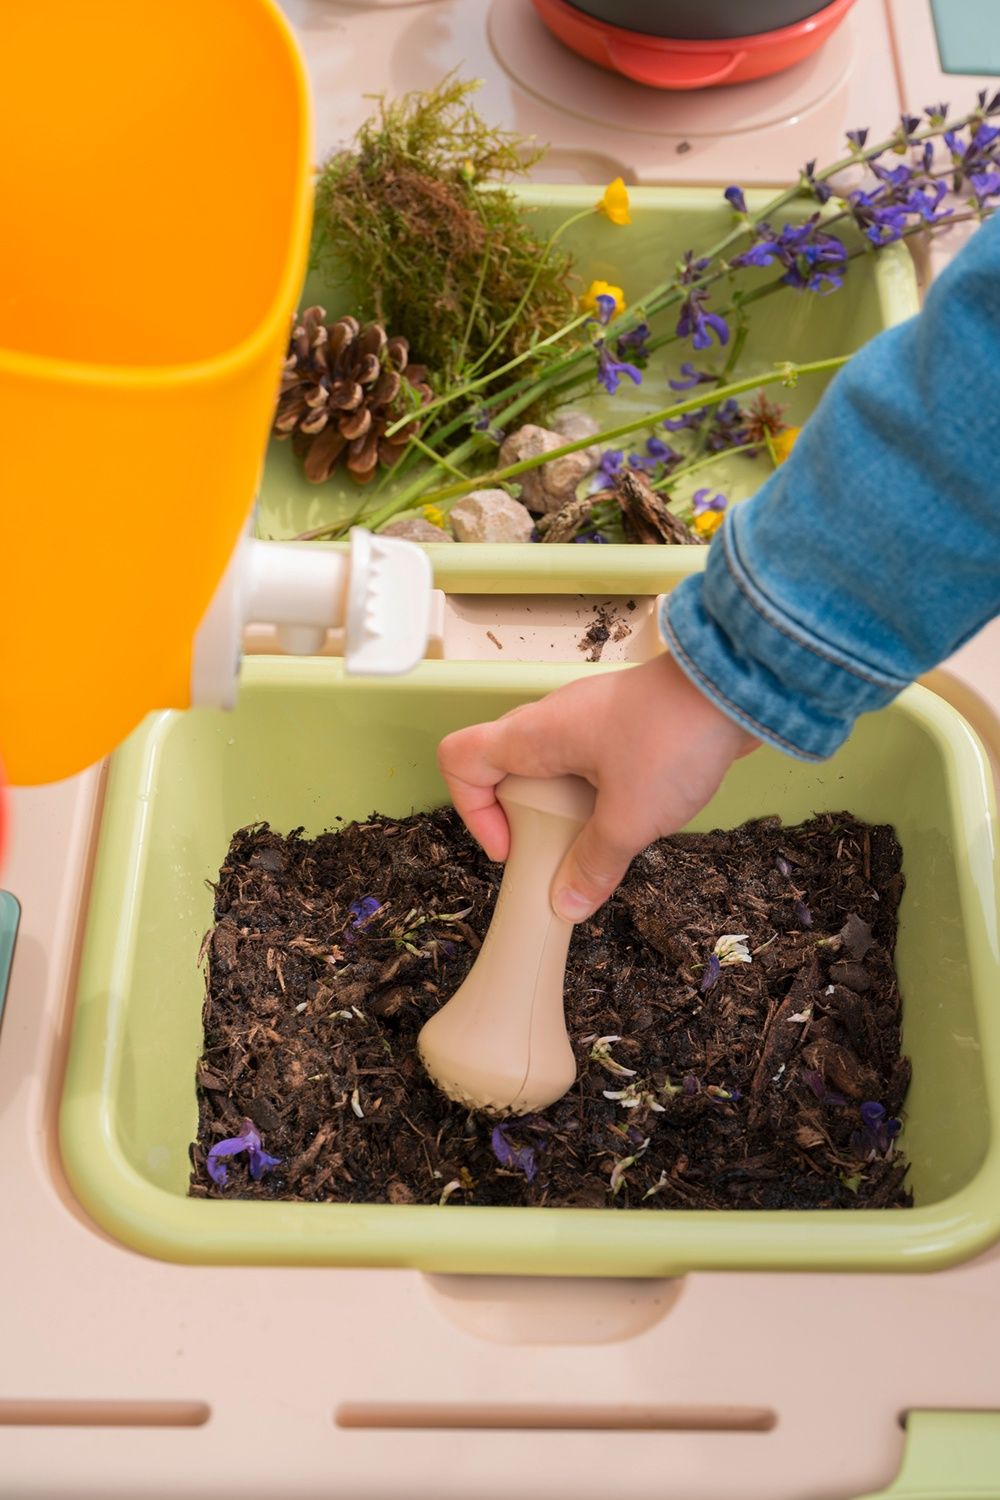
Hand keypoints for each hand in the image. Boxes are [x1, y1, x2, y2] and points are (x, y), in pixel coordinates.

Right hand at [438, 653, 757, 921]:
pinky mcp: (623, 724)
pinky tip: (634, 813)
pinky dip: (597, 794)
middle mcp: (552, 720)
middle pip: (504, 769)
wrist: (737, 686)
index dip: (471, 811)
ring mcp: (589, 718)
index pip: (460, 759)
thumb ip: (593, 864)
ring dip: (565, 808)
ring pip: (550, 768)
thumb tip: (567, 903)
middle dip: (523, 818)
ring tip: (602, 836)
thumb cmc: (674, 736)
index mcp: (533, 735)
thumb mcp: (628, 819)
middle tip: (558, 849)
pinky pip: (589, 763)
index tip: (511, 847)